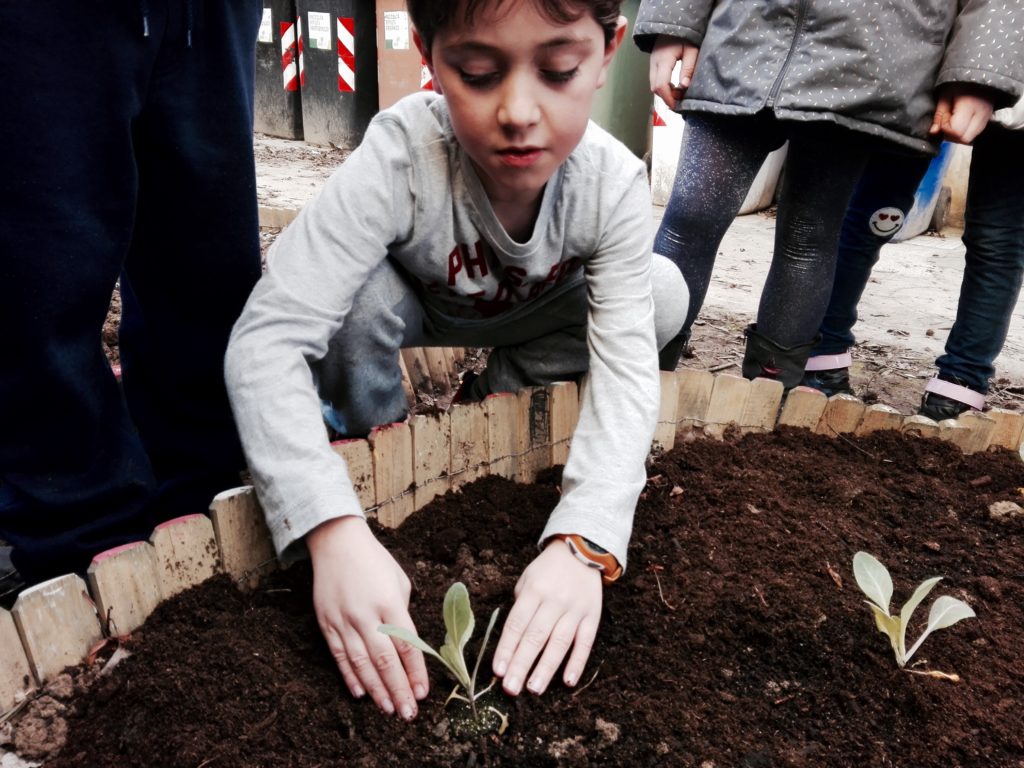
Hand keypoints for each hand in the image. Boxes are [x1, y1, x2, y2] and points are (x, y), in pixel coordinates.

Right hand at [307, 516, 429, 719]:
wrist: (337, 542)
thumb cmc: (375, 561)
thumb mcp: (399, 582)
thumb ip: (402, 615)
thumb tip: (406, 645)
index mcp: (389, 603)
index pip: (407, 646)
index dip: (416, 672)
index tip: (423, 693)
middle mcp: (366, 615)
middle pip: (385, 661)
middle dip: (398, 691)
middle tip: (408, 714)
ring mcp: (344, 621)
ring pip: (361, 664)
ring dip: (377, 690)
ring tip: (389, 709)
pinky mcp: (327, 623)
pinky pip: (339, 656)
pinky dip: (350, 677)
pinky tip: (361, 694)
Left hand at [491, 538, 602, 695]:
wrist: (582, 550)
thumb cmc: (547, 570)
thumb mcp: (527, 579)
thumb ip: (520, 607)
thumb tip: (510, 642)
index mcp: (534, 590)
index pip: (517, 624)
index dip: (506, 648)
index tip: (498, 671)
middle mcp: (554, 601)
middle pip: (535, 637)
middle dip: (522, 664)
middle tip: (511, 689)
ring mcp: (575, 609)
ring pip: (559, 643)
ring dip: (546, 669)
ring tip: (534, 689)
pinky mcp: (593, 615)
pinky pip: (585, 642)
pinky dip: (577, 662)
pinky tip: (569, 681)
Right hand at [649, 35, 699, 110]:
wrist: (672, 24)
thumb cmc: (684, 36)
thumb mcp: (691, 50)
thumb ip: (689, 68)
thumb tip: (684, 86)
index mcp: (664, 60)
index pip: (661, 85)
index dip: (668, 98)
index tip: (677, 105)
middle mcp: (654, 63)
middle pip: (655, 88)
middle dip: (666, 97)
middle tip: (680, 100)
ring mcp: (652, 64)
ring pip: (654, 86)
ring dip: (665, 93)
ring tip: (678, 93)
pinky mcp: (653, 65)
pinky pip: (655, 81)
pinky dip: (663, 87)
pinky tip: (674, 87)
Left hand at [930, 84, 993, 143]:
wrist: (980, 74)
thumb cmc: (960, 83)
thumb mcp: (945, 95)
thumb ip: (939, 115)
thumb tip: (933, 132)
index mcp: (969, 106)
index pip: (956, 131)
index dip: (946, 128)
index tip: (945, 116)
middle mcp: (981, 115)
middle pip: (964, 139)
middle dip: (952, 135)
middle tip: (948, 121)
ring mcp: (987, 118)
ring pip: (970, 138)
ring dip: (958, 135)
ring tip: (955, 120)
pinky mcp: (988, 119)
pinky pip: (975, 133)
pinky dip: (965, 132)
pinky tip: (962, 121)